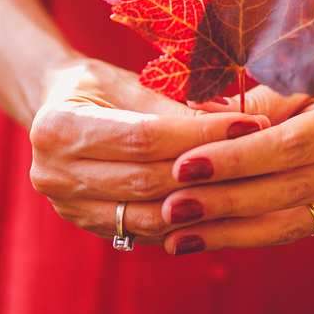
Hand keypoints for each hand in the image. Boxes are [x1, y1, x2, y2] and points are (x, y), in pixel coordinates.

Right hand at [28, 58, 270, 243]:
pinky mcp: (88, 226)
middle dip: (209, 168)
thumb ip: (176, 107)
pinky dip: (187, 220)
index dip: (200, 134)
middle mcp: (52, 173)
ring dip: (204, 202)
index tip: (249, 124)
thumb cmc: (98, 85)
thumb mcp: (131, 83)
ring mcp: (67, 207)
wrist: (55, 111)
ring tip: (249, 182)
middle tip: (261, 153)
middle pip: (147, 180)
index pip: (143, 137)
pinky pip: (147, 230)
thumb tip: (236, 120)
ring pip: (151, 214)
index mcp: (56, 126)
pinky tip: (222, 204)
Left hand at [158, 52, 313, 253]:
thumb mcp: (300, 64)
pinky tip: (204, 239)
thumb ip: (254, 97)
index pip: (288, 146)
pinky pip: (293, 227)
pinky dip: (247, 235)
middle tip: (171, 208)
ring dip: (229, 233)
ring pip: (289, 221)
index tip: (184, 166)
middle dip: (225, 203)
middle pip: (286, 190)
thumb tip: (193, 112)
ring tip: (176, 240)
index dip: (236, 160)